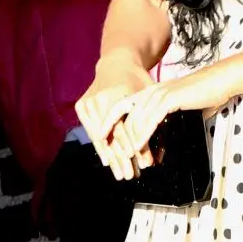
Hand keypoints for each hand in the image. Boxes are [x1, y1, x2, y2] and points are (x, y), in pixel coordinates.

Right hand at [76, 52, 154, 182]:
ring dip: (111, 157)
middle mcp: (101, 98)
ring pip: (101, 137)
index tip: (144, 166)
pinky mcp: (81, 106)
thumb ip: (154, 119)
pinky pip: (91, 131)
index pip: (127, 127)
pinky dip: (100, 147)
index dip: (135, 148)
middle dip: (122, 159)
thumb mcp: (150, 95)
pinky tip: (107, 161)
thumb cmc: (139, 82)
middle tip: (130, 176)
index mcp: (120, 93)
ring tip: (120, 174)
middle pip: (113, 135)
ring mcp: (89, 102)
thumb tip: (161, 152)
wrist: (116, 64)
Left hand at [94, 60, 234, 181]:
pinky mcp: (168, 99)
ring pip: (135, 120)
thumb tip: (160, 147)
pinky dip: (141, 136)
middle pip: (123, 116)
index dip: (108, 122)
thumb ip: (166, 123)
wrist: (220, 81)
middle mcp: (150, 91)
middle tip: (115, 157)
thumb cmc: (203, 95)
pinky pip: (149, 120)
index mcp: (149, 92)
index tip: (102, 139)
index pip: (120, 107)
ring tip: (127, 159)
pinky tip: (137, 148)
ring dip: (129, 142)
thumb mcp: (178, 110)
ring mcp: (158, 94)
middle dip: (117, 138)